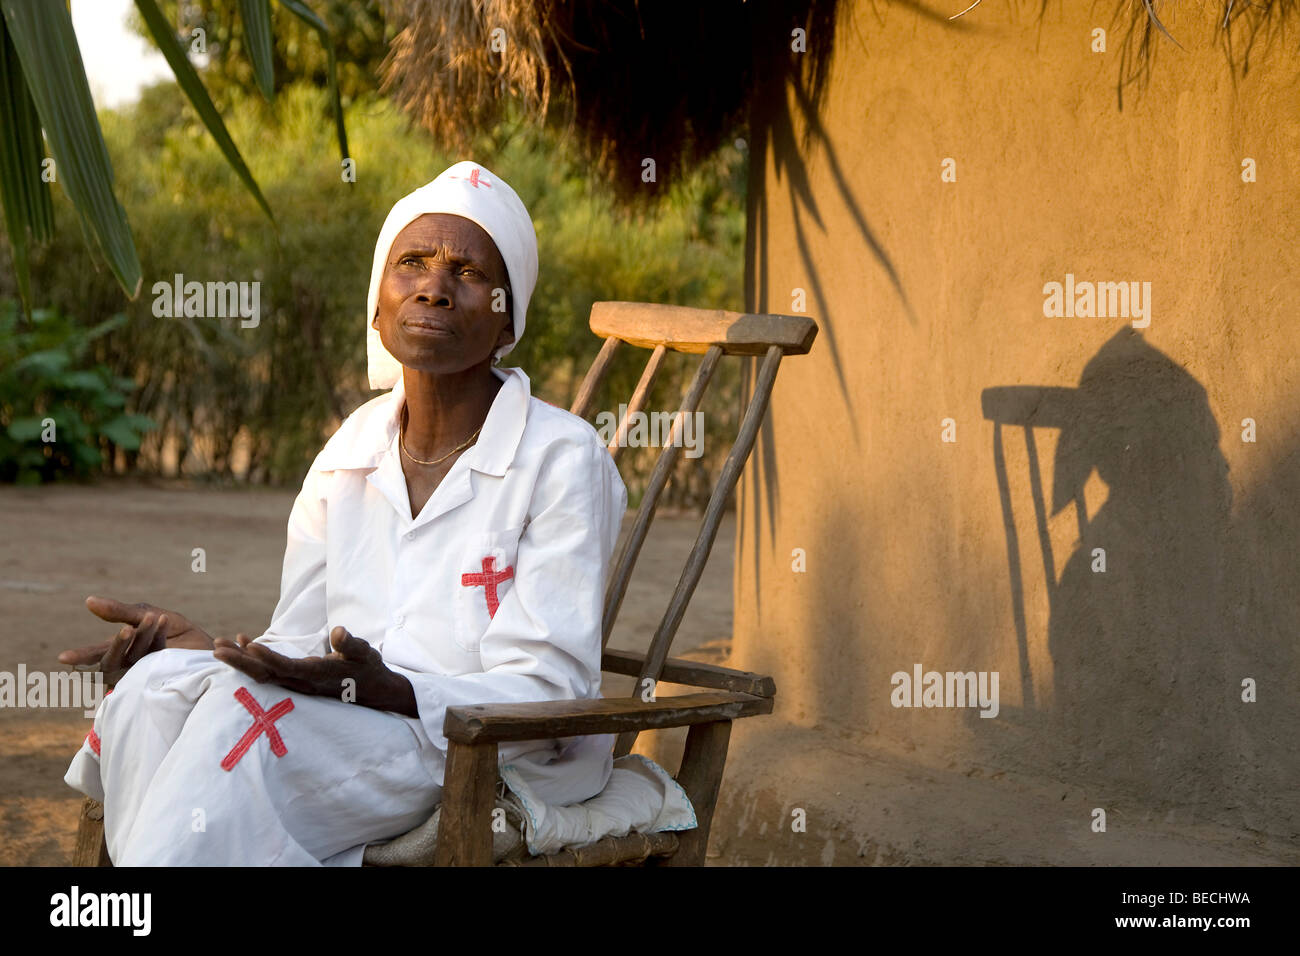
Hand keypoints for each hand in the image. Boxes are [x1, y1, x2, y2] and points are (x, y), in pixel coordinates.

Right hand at [60, 596, 215, 683]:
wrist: (215, 649)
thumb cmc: (179, 633)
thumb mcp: (149, 615)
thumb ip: (120, 612)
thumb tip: (88, 601)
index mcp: (124, 652)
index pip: (97, 655)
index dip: (82, 656)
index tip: (63, 659)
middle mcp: (131, 667)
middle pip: (113, 661)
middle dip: (118, 645)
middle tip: (127, 629)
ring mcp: (147, 676)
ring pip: (134, 662)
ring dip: (140, 641)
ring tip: (145, 622)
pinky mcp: (166, 678)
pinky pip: (157, 663)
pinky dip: (159, 642)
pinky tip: (163, 624)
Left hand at [212, 627, 418, 716]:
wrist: (374, 693)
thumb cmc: (369, 670)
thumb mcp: (365, 654)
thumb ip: (351, 644)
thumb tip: (338, 631)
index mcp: (317, 675)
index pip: (287, 667)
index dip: (268, 658)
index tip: (249, 646)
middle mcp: (302, 683)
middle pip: (265, 675)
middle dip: (240, 663)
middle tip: (216, 649)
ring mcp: (297, 684)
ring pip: (263, 675)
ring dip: (240, 661)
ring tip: (219, 645)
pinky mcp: (296, 681)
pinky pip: (269, 672)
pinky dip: (254, 659)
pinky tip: (243, 643)